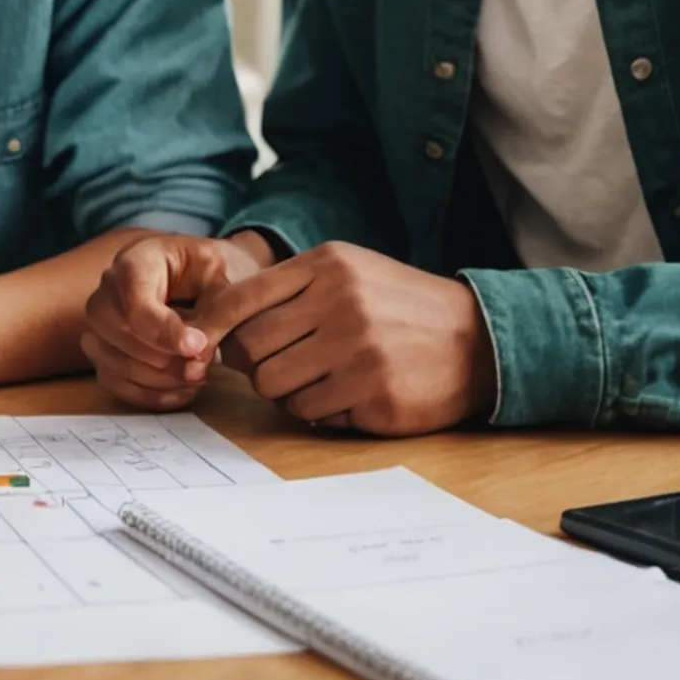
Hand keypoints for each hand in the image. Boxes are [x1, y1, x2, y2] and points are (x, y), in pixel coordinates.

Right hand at [81, 232, 272, 408]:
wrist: (198, 276)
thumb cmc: (208, 273)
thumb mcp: (221, 278)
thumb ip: (213, 312)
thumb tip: (198, 355)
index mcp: (137, 260)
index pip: (135, 299)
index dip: (164, 330)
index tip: (197, 348)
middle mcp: (108, 288)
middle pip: (114, 330)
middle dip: (160, 358)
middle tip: (200, 368)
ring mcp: (100, 320)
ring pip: (109, 358)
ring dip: (155, 379)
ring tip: (196, 378)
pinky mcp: (103, 348)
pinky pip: (111, 380)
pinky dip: (146, 394)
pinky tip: (181, 390)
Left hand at [193, 243, 496, 435]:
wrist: (477, 339)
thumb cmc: (398, 305)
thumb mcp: (347, 272)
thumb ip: (287, 289)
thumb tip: (215, 323)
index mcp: (327, 266)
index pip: (240, 297)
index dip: (211, 325)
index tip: (201, 342)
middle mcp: (340, 304)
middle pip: (250, 348)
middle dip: (252, 363)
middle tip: (276, 364)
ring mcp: (359, 352)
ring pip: (274, 386)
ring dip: (284, 390)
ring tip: (315, 378)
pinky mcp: (375, 395)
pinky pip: (311, 412)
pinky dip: (319, 409)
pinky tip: (346, 394)